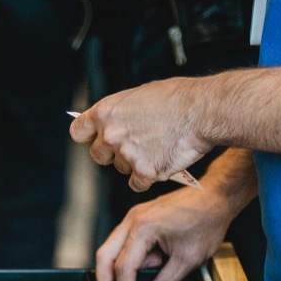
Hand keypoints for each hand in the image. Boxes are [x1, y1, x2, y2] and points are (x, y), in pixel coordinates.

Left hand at [70, 78, 211, 191]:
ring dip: (134, 164)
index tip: (95, 139)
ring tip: (156, 149)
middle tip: (132, 147)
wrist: (202, 111)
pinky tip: (161, 164)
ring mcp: (127, 155)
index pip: (78, 132)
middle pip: (98, 156)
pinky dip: (148, 178)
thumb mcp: (139, 96)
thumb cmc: (177, 99)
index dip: (88, 137)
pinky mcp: (144, 172)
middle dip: (112, 154)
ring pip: (121, 169)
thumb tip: (110, 123)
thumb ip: (119, 112)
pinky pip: (136, 184)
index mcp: (106, 113)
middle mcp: (111, 135)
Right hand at [95, 149, 257, 280]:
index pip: (123, 266)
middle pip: (105, 255)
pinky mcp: (139, 217)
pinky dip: (129, 255)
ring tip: (142, 276)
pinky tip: (150, 262)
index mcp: (143, 228)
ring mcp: (134, 216)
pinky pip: (124, 240)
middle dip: (105, 279)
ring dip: (118, 266)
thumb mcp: (188, 259)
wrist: (216, 196)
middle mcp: (133, 220)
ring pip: (111, 247)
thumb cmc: (206, 221)